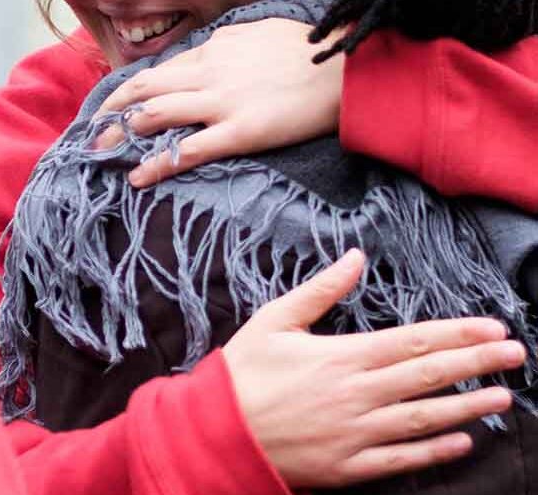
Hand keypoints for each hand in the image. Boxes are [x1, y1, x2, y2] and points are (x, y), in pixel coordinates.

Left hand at [94, 18, 344, 186]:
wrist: (351, 67)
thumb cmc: (312, 49)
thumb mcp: (261, 32)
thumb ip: (229, 43)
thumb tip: (211, 48)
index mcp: (215, 49)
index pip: (159, 71)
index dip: (127, 91)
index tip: (109, 107)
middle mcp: (209, 73)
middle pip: (143, 90)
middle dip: (110, 113)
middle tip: (91, 134)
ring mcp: (223, 102)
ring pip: (155, 116)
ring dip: (123, 136)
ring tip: (103, 154)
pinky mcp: (241, 131)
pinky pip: (188, 149)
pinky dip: (156, 164)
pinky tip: (137, 177)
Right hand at [224, 250, 523, 487]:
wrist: (215, 432)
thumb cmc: (241, 374)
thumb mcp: (274, 321)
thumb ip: (320, 290)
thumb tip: (355, 257)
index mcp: (341, 357)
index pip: (414, 342)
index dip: (457, 333)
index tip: (492, 327)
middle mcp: (357, 395)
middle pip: (430, 376)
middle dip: (478, 363)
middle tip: (515, 354)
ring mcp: (356, 433)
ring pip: (425, 419)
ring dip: (468, 407)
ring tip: (502, 396)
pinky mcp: (348, 466)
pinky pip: (402, 459)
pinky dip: (435, 452)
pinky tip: (462, 442)